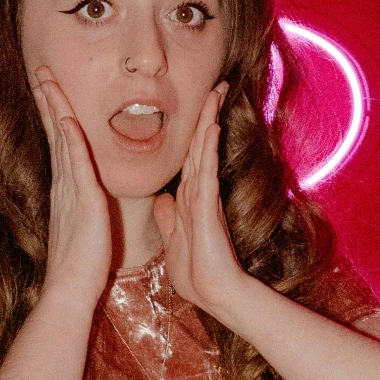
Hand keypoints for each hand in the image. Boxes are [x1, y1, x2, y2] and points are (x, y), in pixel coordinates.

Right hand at [31, 67, 112, 305]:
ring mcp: (71, 190)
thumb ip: (85, 212)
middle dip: (49, 100)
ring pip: (63, 139)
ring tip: (47, 79)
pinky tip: (67, 117)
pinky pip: (76, 162)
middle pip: (56, 132)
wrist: (71, 289)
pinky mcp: (83, 200)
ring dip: (55, 107)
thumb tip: (87, 206)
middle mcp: (64, 185)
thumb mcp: (85, 231)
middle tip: (41, 71)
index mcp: (67, 191)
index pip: (61, 144)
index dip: (55, 116)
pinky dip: (71, 137)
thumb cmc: (81, 268)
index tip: (49, 91)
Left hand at [153, 83, 254, 321]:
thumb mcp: (174, 241)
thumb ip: (170, 219)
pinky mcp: (208, 206)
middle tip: (215, 86)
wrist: (214, 293)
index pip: (190, 158)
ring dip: (209, 120)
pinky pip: (206, 169)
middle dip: (207, 115)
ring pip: (205, 150)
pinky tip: (211, 125)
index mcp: (190, 200)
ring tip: (216, 92)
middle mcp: (199, 193)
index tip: (198, 109)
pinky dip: (207, 146)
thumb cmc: (197, 274)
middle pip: (201, 146)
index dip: (193, 133)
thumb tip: (163, 201)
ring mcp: (205, 197)